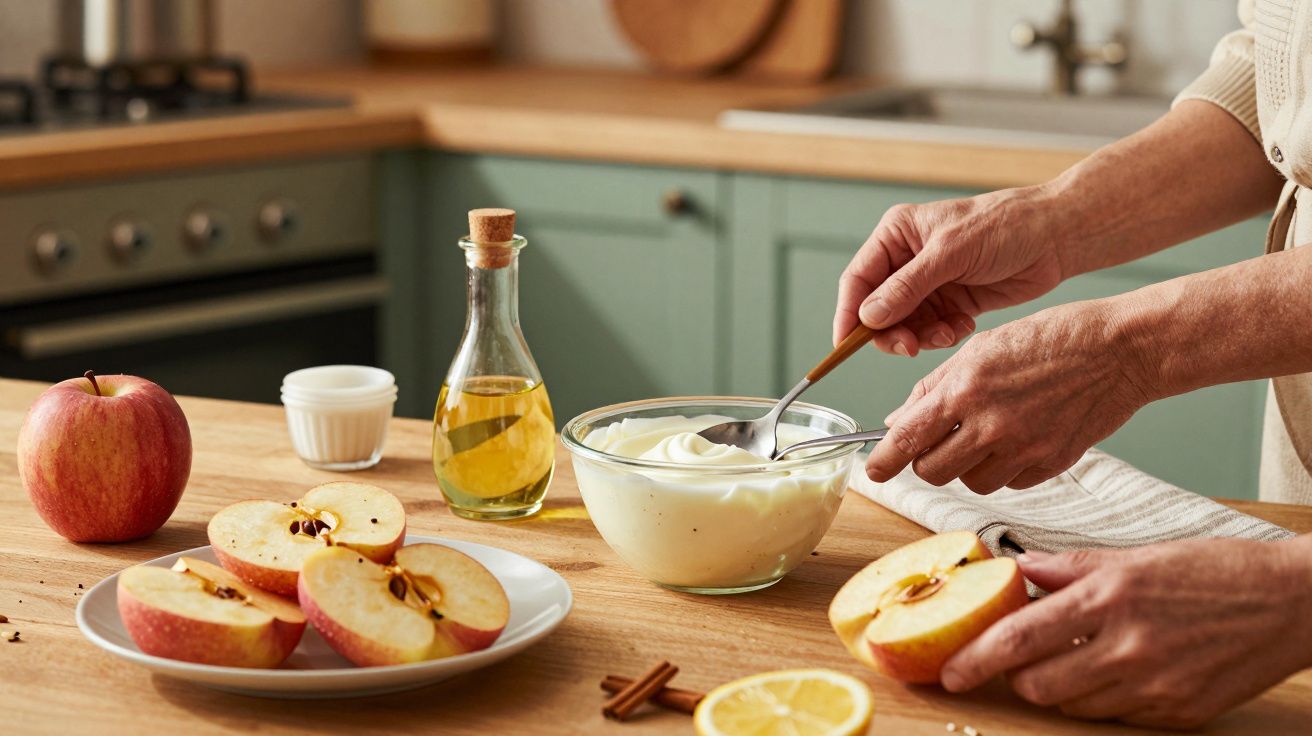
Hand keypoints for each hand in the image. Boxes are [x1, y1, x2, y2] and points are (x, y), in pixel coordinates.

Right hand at [833, 188, 1066, 355]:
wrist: (1055, 237)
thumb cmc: (1005, 226)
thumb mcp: (951, 253)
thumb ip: (907, 287)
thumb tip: (868, 317)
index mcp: (896, 235)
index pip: (858, 280)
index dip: (848, 314)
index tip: (845, 345)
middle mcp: (906, 261)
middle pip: (876, 310)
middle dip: (891, 332)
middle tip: (910, 346)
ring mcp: (928, 284)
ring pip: (903, 326)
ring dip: (921, 336)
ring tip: (948, 332)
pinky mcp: (950, 303)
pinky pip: (930, 331)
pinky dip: (942, 335)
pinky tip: (963, 325)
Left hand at [866, 299, 1151, 491]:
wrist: (1118, 350)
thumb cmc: (1049, 339)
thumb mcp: (980, 348)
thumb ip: (934, 388)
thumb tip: (897, 423)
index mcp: (965, 389)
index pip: (907, 439)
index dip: (882, 461)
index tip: (872, 470)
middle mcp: (990, 424)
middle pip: (932, 471)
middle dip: (927, 460)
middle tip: (937, 442)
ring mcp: (1023, 449)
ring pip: (970, 482)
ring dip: (967, 466)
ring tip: (984, 434)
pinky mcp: (1051, 464)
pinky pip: (1009, 483)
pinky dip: (1004, 468)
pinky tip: (1018, 437)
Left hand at [940, 539, 1311, 728]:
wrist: (1293, 603)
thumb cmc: (1215, 571)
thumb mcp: (1136, 557)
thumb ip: (1070, 569)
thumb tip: (1019, 569)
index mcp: (1108, 597)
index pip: (1018, 638)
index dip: (975, 659)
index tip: (950, 671)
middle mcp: (1127, 646)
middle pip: (1037, 686)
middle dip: (1017, 676)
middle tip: (1020, 659)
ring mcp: (1154, 686)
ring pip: (1073, 706)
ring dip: (1061, 688)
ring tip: (1081, 657)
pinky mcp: (1178, 714)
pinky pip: (1115, 717)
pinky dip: (1103, 698)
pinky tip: (1120, 670)